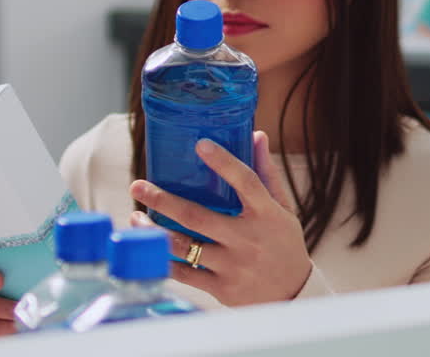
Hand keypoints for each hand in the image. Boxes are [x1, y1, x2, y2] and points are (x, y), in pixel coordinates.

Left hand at [129, 131, 310, 306]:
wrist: (293, 295)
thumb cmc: (284, 244)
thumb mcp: (283, 209)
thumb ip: (266, 173)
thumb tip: (256, 135)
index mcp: (266, 214)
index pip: (246, 182)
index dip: (224, 162)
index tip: (201, 144)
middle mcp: (248, 239)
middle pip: (198, 216)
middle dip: (164, 200)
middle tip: (138, 186)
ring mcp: (233, 266)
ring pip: (184, 246)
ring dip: (155, 231)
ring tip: (136, 217)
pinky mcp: (222, 288)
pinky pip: (185, 274)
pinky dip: (164, 260)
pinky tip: (150, 246)